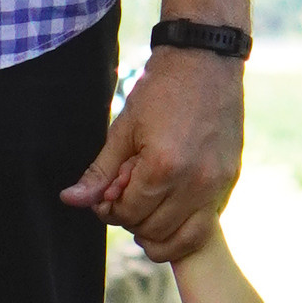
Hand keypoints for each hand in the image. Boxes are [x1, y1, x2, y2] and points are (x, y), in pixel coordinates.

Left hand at [61, 46, 243, 263]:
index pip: (130, 214)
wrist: (206, 62)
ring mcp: (217, 186)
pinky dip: (184, 226)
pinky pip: (206, 225)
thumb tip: (71, 200)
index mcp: (163, 167)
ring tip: (148, 212)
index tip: (110, 193)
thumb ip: (100, 171)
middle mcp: (195, 183)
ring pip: (185, 240)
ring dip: (160, 233)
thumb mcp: (123, 129)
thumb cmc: (162, 90)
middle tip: (128, 199)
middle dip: (134, 221)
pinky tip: (171, 207)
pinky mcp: (230, 184)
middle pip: (155, 231)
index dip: (112, 209)